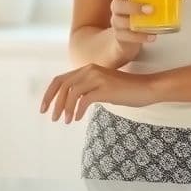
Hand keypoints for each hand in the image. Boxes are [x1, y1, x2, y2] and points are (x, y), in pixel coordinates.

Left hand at [40, 63, 154, 123]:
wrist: (146, 88)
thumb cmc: (126, 90)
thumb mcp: (102, 87)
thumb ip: (87, 90)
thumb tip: (72, 102)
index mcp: (87, 69)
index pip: (60, 79)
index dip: (49, 94)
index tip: (44, 108)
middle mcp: (90, 70)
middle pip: (62, 85)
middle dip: (54, 103)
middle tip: (53, 118)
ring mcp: (97, 78)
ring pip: (71, 92)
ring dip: (66, 108)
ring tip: (66, 121)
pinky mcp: (105, 88)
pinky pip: (84, 100)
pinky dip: (78, 110)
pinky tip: (78, 118)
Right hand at [109, 0, 190, 63]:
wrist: (125, 39)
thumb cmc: (138, 15)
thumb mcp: (148, 3)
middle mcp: (117, 7)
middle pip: (117, 4)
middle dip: (133, 5)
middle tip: (151, 8)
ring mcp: (117, 23)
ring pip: (120, 21)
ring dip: (136, 21)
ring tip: (152, 21)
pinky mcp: (120, 37)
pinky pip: (128, 36)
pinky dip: (140, 37)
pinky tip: (152, 36)